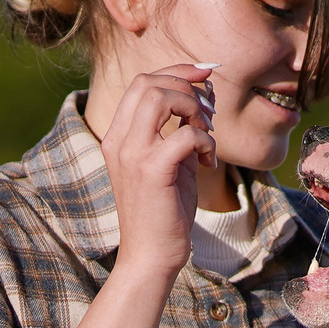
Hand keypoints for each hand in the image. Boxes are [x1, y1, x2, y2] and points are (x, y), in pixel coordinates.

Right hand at [98, 63, 218, 281]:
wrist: (151, 255)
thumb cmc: (165, 210)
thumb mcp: (173, 161)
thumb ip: (183, 127)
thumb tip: (206, 92)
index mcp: (119, 135)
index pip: (142, 83)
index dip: (177, 72)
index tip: (205, 76)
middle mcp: (119, 140)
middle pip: (149, 82)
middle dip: (187, 86)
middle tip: (209, 113)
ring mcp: (131, 154)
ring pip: (160, 98)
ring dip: (193, 107)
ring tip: (207, 132)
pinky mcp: (151, 171)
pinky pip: (185, 135)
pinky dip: (205, 141)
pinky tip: (209, 162)